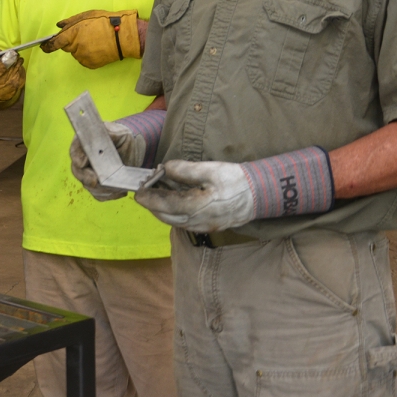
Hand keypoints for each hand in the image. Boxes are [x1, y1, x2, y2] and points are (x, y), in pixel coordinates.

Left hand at [41, 10, 141, 67]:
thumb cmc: (106, 22)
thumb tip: (59, 26)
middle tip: (85, 34)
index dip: (47, 45)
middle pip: (67, 47)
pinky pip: (84, 59)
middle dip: (72, 41)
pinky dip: (88, 54)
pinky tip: (98, 47)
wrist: (123, 36)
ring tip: (95, 40)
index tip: (43, 46)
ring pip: (76, 53)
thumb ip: (70, 21)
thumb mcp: (87, 15)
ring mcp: (83, 57)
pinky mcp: (90, 64)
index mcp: (73, 34)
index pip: (55, 43)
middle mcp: (76, 47)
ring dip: (80, 48)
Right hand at [69, 121, 145, 201]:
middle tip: (97, 181)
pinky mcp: (97, 185)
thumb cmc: (122, 138)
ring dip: (102, 189)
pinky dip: (109, 195)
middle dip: (87, 178)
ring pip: (90, 186)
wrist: (130, 149)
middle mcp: (83, 160)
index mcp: (84, 144)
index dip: (77, 158)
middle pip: (79, 172)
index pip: (75, 152)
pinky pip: (100, 194)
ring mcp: (89, 174)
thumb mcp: (120, 132)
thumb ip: (113, 133)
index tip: (82, 163)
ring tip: (118, 187)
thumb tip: (108, 134)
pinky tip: (121, 191)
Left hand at [133, 159, 255, 231]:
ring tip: (156, 193)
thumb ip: (185, 170)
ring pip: (173, 221)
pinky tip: (172, 200)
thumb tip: (165, 169)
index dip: (148, 198)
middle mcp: (197, 221)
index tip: (138, 190)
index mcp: (196, 207)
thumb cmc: (235, 181)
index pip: (164, 204)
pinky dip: (172, 213)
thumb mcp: (210, 170)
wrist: (259, 195)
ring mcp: (202, 227)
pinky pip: (182, 223)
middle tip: (144, 190)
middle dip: (152, 204)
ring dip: (161, 209)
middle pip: (165, 216)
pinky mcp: (206, 227)